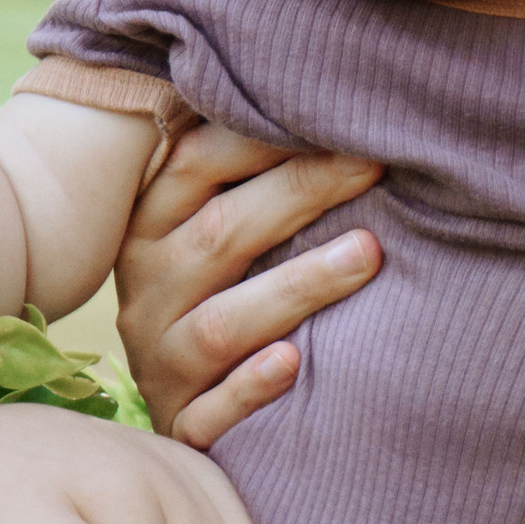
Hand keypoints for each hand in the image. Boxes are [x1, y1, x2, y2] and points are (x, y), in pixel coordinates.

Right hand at [114, 120, 384, 445]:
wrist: (177, 413)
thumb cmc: (220, 293)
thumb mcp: (215, 227)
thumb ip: (249, 173)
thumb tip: (332, 97)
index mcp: (150, 226)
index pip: (196, 165)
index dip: (262, 138)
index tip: (339, 114)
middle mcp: (149, 290)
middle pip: (220, 234)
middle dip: (300, 195)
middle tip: (375, 165)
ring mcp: (162, 362)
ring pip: (223, 324)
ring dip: (297, 285)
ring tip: (368, 254)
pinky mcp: (182, 426)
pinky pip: (211, 413)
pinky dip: (250, 389)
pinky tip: (294, 365)